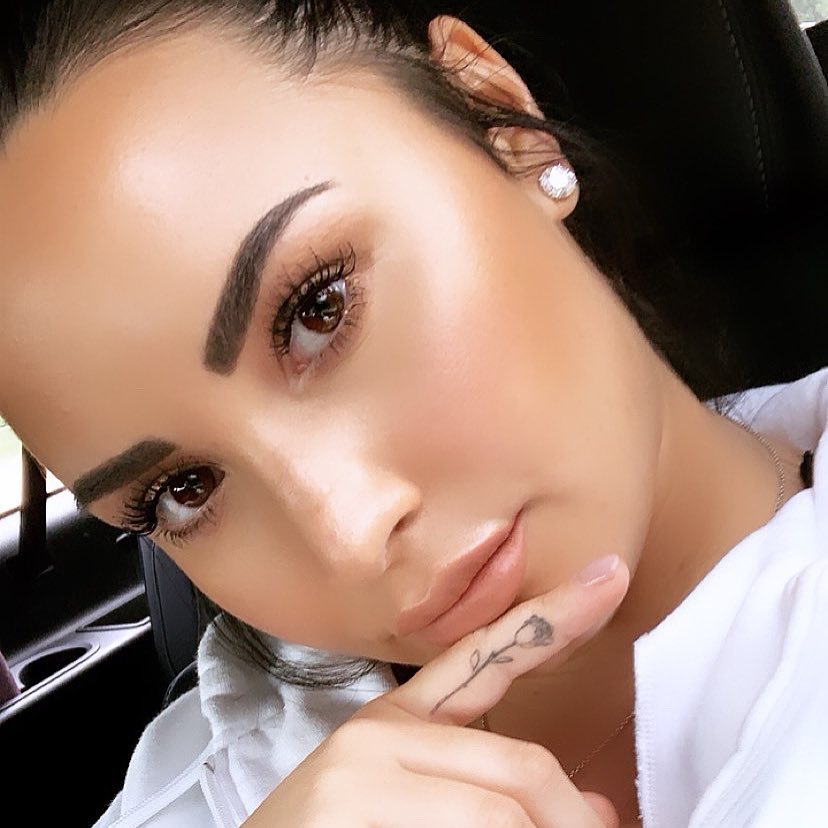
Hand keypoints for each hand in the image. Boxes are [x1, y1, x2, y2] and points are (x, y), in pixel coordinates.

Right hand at [243, 555, 629, 826]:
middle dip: (569, 820)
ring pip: (503, 814)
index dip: (555, 616)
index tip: (607, 577)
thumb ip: (494, 791)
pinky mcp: (354, 810)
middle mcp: (377, 735)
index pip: (487, 656)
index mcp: (394, 721)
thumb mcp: (410, 806)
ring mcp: (362, 775)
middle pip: (520, 768)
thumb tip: (591, 812)